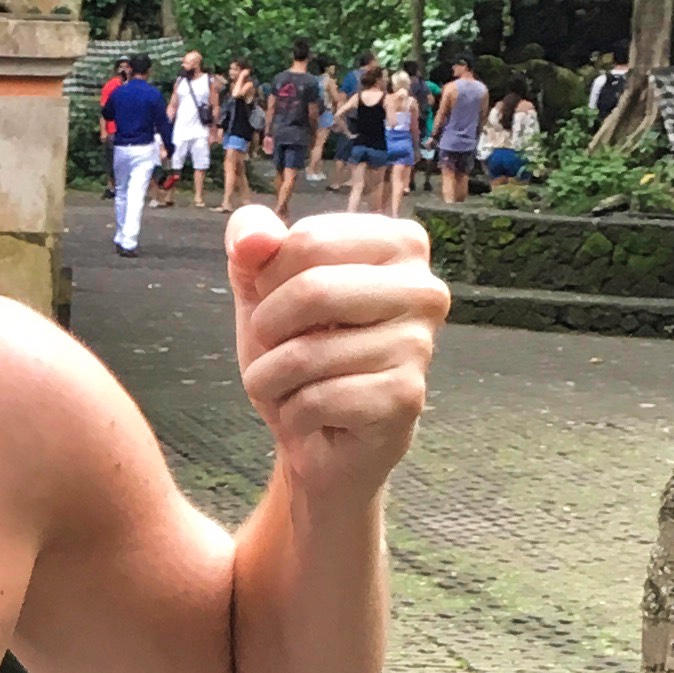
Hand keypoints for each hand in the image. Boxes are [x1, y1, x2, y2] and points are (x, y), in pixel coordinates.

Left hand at [226, 207, 444, 511]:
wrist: (318, 433)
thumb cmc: (298, 347)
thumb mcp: (261, 284)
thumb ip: (251, 239)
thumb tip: (251, 239)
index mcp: (399, 244)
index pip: (309, 240)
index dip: (269, 279)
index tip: (278, 302)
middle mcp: (423, 288)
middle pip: (312, 290)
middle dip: (267, 328)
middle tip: (273, 348)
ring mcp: (420, 345)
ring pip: (307, 353)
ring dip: (271, 377)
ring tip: (288, 385)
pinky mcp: (405, 399)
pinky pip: (317, 400)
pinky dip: (292, 413)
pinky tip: (311, 416)